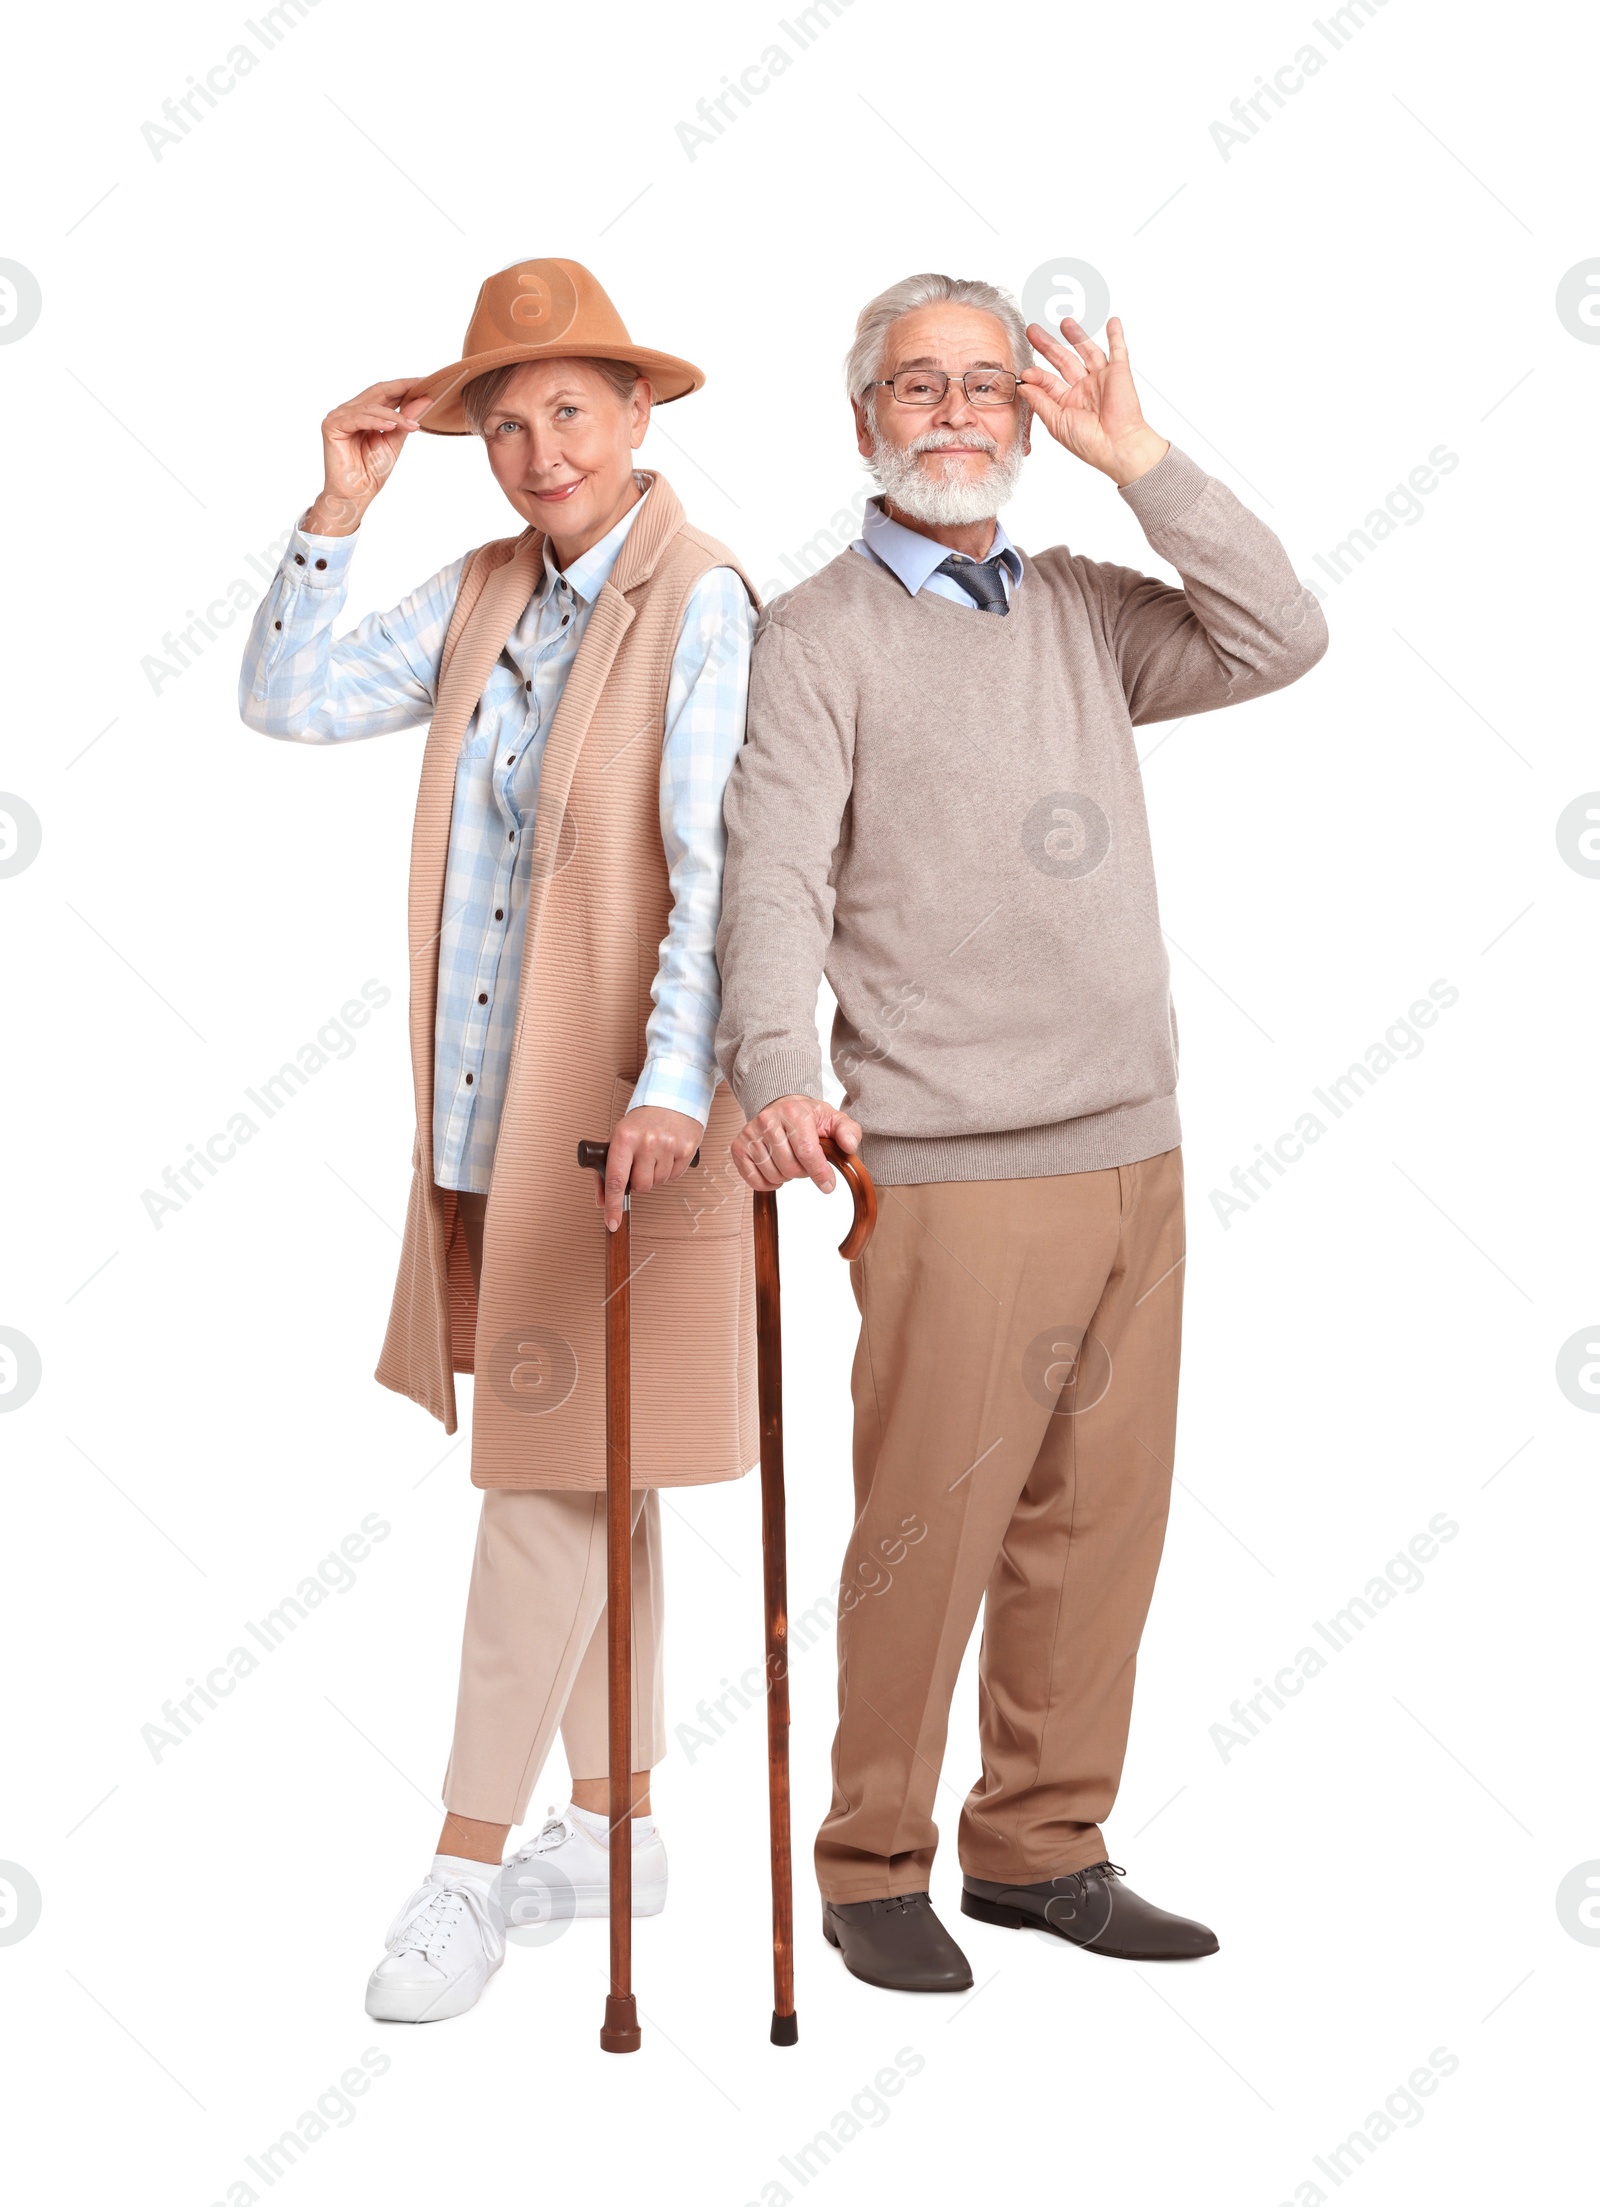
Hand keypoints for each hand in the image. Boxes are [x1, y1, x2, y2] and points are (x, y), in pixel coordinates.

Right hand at [302, 378, 433, 535]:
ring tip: (412, 424)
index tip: (427, 382)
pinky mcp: (332, 425)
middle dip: (402, 388)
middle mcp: (350, 410)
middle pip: (377, 391)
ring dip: (394, 415)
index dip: (405, 386)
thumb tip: (426, 400)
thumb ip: (406, 420)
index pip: (386, 393)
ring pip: (370, 407)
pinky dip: (376, 421)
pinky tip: (391, 426)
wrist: (356, 494)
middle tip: (423, 385)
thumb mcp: (394, 440)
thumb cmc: (372, 471)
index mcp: (364, 412)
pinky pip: (358, 418)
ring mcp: (339, 416)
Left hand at [597, 1106, 703, 1231]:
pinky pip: (675, 1177)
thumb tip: (602, 1201)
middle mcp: (647, 1141)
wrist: (672, 1096)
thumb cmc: (642, 1121)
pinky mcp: (687, 1148)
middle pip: (640, 1186)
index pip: (616, 1179)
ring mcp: (668, 1145)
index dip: (613, 1204)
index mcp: (624, 1137)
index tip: (612, 1223)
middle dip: (638, 1182)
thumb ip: (605, 1171)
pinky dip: (670, 1171)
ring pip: (658, 1183)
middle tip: (640, 1163)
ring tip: (655, 1154)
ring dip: (655, 1175)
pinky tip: (668, 1154)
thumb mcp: (618, 1139)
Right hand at [731, 1094, 862, 1194]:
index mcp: (794, 1113)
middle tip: (806, 1162)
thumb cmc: (808, 1117)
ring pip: (773, 1175)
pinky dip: (768, 1183)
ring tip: (790, 1161)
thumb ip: (848, 1132)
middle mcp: (768, 1121)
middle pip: (790, 1168)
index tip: (828, 1185)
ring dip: (787, 1177)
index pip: (807, 1152)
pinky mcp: (739, 1147)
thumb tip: (850, 1146)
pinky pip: (754, 1181)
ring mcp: (750, 1134)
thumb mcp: (833, 1119)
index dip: (820, 1173)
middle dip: (804, 1172)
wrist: (781, 1106)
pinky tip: (776, 1170)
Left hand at [1019, 317, 1168, 486]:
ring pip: (1086, 351)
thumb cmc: (1089, 443)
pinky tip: (1112, 322)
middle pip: (1063, 360)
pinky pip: (1118, 350)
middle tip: (1033, 330)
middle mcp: (1084, 389)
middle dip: (1048, 345)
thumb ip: (1040, 402)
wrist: (1117, 446)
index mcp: (1068, 402)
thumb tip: (1023, 383)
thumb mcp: (1056, 423)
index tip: (1025, 370)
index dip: (1036, 374)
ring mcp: (1101, 379)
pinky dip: (1116, 335)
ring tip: (1064, 322)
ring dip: (1076, 336)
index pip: (1048, 381)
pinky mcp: (1118, 372)